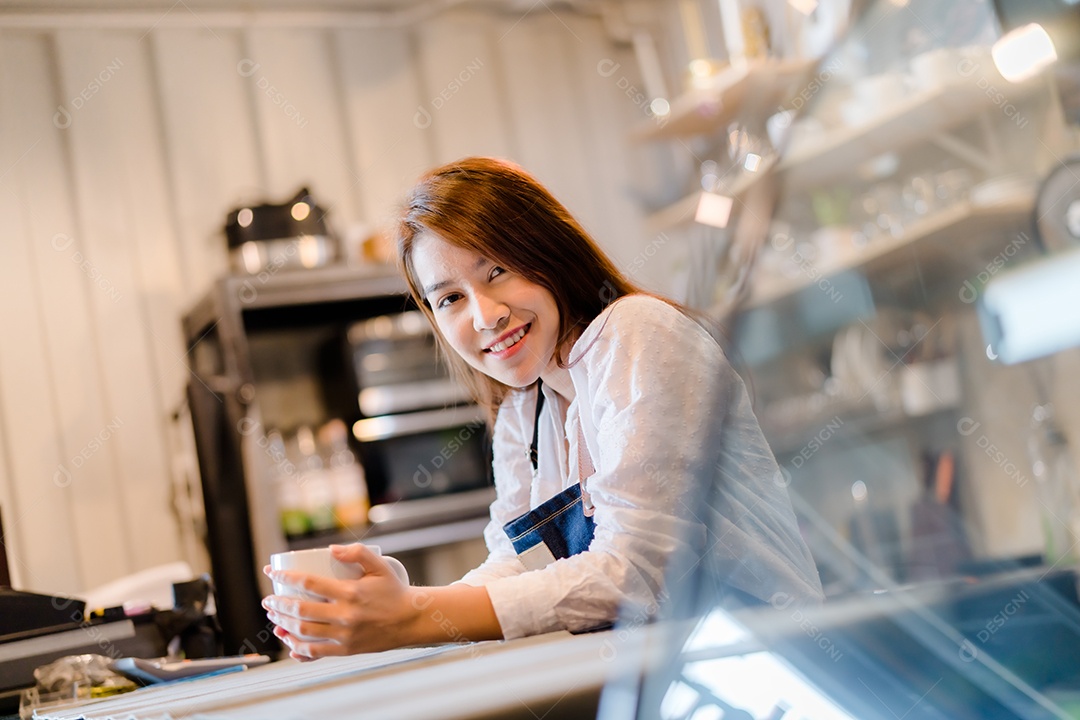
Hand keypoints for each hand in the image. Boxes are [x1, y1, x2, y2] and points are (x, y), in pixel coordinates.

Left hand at [262, 544, 418, 659]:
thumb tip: (330, 549)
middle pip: (300, 610)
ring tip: (273, 619)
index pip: (308, 583)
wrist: (411, 620)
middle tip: (268, 600)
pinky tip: (289, 643)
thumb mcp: (380, 566)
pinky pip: (316, 652)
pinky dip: (298, 649)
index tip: (271, 573)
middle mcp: (345, 615)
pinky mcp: (347, 650)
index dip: (285, 577)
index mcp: (351, 592)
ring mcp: (345, 635)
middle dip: (278, 605)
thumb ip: (357, 553)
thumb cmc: (394, 591)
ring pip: (304, 632)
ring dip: (283, 625)